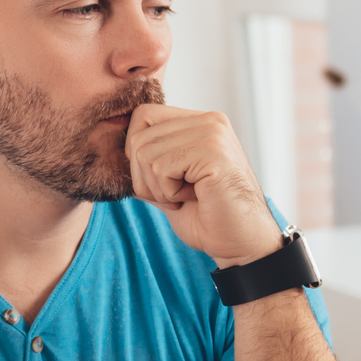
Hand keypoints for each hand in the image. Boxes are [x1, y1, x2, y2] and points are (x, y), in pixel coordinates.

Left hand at [124, 105, 282, 266]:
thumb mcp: (168, 183)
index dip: (137, 153)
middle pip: (138, 135)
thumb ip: (149, 161)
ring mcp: (212, 133)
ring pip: (144, 152)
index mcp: (200, 122)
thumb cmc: (208, 218)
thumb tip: (118, 150)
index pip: (142, 116)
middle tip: (175, 195)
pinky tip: (195, 198)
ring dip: (158, 188)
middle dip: (144, 176)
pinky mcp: (213, 152)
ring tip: (187, 197)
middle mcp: (209, 120)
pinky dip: (169, 193)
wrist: (242, 244)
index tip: (163, 181)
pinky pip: (160, 167)